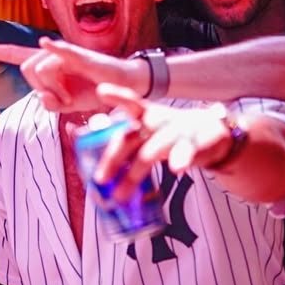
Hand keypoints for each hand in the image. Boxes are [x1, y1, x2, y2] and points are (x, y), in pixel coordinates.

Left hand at [0, 35, 147, 111]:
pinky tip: (46, 44)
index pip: (13, 52)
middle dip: (39, 88)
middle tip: (63, 99)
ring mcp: (65, 53)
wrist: (120, 86)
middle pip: (26, 68)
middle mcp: (51, 53)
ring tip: (73, 97)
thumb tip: (42, 98)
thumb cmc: (91, 91)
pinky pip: (62, 52)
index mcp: (45, 63)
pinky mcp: (81, 56)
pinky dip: (53, 49)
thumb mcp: (66, 105)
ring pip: (40, 69)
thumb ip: (50, 103)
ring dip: (55, 91)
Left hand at [92, 84, 235, 201]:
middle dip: (113, 158)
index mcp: (145, 114)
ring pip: (152, 151)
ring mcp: (176, 132)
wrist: (213, 134)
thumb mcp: (144, 130)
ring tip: (120, 194)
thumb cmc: (169, 132)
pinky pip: (186, 152)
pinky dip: (180, 160)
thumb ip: (116, 134)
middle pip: (131, 137)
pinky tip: (176, 169)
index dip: (116, 96)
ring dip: (135, 173)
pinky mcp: (195, 144)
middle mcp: (157, 120)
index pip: (129, 102)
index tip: (101, 90)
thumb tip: (71, 130)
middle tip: (100, 179)